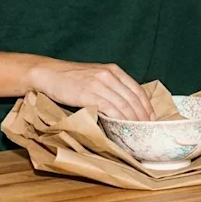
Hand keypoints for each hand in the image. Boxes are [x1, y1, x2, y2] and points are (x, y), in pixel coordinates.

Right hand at [28, 60, 154, 120]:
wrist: (49, 74)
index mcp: (113, 70)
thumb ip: (110, 87)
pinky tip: (121, 127)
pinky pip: (110, 108)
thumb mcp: (95, 76)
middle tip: (146, 129)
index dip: (146, 105)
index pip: (137, 89)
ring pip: (123, 105)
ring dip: (132, 120)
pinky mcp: (88, 94)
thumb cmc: (71, 78)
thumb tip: (125, 106)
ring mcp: (99, 84)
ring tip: (136, 131)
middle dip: (142, 116)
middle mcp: (109, 75)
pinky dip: (118, 119)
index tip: (151, 118)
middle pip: (133, 99)